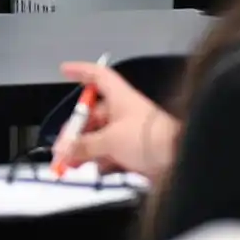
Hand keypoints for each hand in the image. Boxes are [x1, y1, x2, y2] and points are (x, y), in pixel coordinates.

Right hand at [50, 60, 181, 179]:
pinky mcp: (133, 152)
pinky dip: (100, 161)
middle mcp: (122, 112)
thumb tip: (65, 150)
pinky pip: (109, 154)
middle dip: (75, 132)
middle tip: (63, 147)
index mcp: (119, 97)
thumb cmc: (149, 138)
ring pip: (98, 137)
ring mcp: (127, 132)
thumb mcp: (109, 140)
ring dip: (85, 150)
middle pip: (92, 116)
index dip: (80, 71)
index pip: (97, 76)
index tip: (65, 71)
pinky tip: (96, 169)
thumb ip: (83, 146)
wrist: (177, 160)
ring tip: (73, 163)